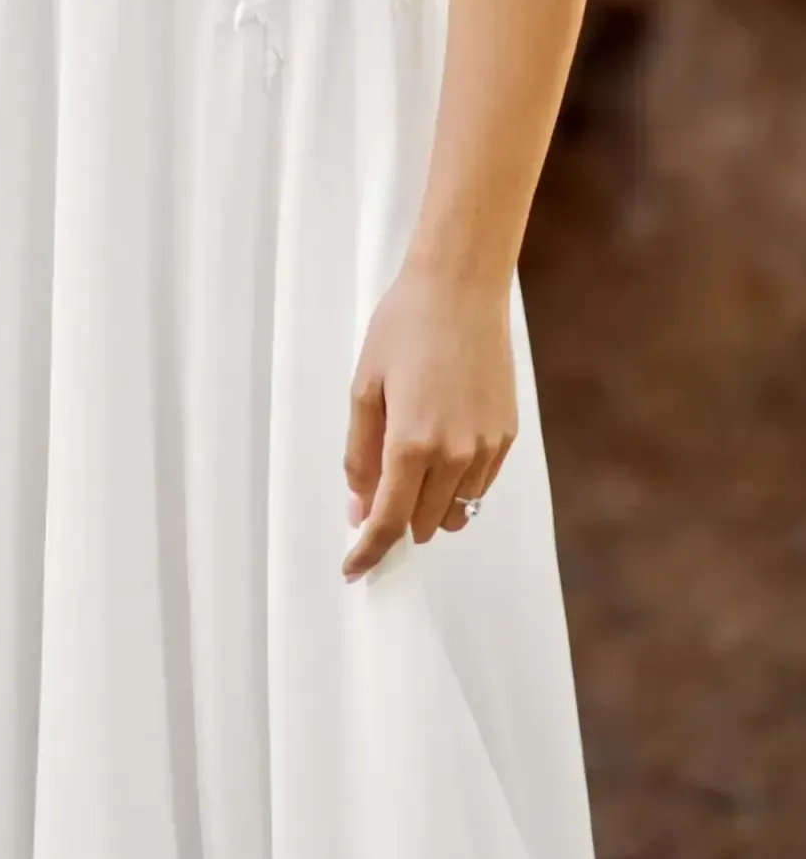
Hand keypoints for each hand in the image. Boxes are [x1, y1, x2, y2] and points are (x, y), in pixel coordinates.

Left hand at [341, 263, 516, 580]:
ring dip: (427, 506)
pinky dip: (456, 487)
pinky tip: (439, 452)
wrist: (461, 289)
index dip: (368, 551)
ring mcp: (486, 448)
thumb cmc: (404, 328)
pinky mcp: (507, 436)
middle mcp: (455, 454)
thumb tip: (357, 507)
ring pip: (455, 511)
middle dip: (394, 520)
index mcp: (411, 443)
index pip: (388, 521)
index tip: (353, 569)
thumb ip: (360, 454)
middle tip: (373, 495)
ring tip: (407, 466)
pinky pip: (478, 486)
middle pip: (421, 522)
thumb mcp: (364, 387)